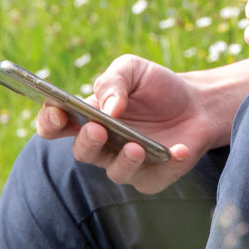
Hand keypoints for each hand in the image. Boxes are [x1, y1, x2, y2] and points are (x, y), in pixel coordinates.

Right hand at [36, 55, 216, 192]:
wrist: (199, 103)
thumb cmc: (158, 87)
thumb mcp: (134, 70)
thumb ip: (114, 81)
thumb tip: (109, 108)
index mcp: (89, 118)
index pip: (55, 125)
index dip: (50, 121)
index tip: (58, 111)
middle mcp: (103, 145)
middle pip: (82, 152)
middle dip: (87, 142)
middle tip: (99, 129)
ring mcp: (126, 164)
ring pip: (115, 172)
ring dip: (124, 160)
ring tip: (136, 147)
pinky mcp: (153, 177)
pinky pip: (155, 178)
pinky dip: (167, 164)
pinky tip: (178, 150)